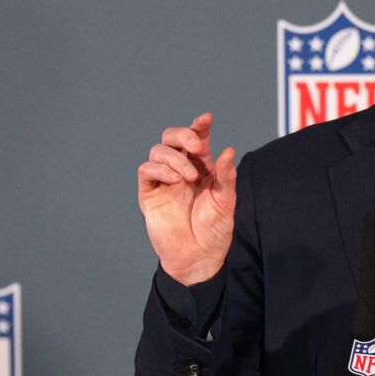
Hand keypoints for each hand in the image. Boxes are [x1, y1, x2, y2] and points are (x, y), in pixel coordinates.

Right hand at [137, 112, 236, 286]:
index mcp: (202, 167)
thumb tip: (228, 150)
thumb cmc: (214, 230)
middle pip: (173, 138)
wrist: (199, 257)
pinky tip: (175, 181)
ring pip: (159, 150)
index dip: (199, 126)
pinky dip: (160, 169)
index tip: (206, 119)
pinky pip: (147, 170)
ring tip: (189, 177)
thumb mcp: (226, 201)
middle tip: (196, 147)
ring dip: (174, 157)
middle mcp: (181, 170)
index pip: (198, 139)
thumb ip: (226, 176)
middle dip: (183, 135)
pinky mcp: (150, 193)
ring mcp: (164, 181)